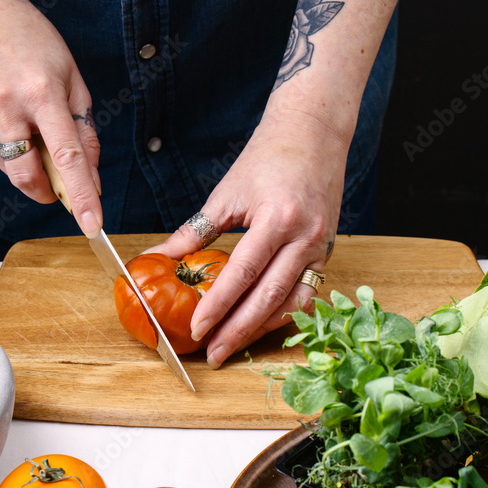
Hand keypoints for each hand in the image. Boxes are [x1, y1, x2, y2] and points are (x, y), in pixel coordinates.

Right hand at [0, 0, 101, 236]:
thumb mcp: (71, 77)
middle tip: (59, 184)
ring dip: (28, 166)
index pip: (66, 157)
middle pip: (28, 177)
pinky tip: (10, 116)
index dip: (81, 195)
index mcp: (42, 93)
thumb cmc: (34, 42)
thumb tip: (92, 177)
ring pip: (9, 168)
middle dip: (47, 192)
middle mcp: (6, 106)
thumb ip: (84, 130)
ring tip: (32, 129)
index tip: (92, 225)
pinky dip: (9, 147)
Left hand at [153, 104, 349, 366]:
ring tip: (233, 346)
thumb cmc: (268, 157)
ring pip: (293, 303)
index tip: (196, 330)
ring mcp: (321, 248)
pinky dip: (284, 314)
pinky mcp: (327, 252)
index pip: (243, 273)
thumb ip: (195, 231)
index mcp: (278, 219)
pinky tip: (262, 326)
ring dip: (262, 329)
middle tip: (213, 354)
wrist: (313, 133)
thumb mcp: (226, 193)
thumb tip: (161, 258)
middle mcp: (305, 237)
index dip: (218, 305)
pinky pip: (307, 294)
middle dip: (238, 330)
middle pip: (269, 297)